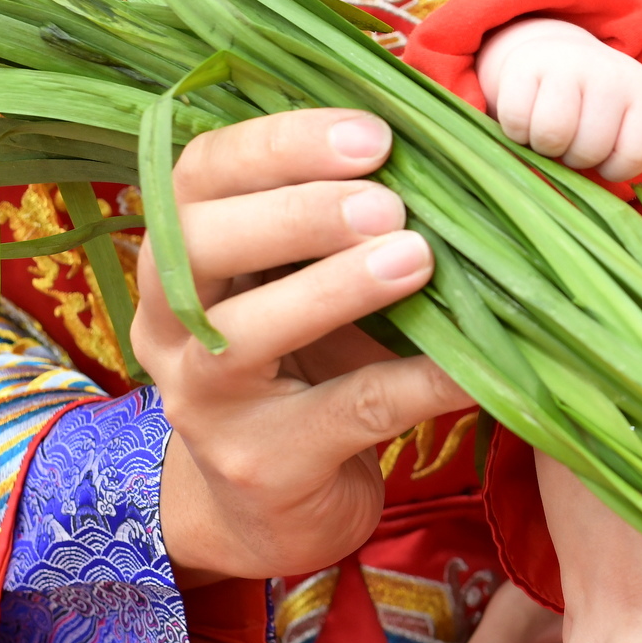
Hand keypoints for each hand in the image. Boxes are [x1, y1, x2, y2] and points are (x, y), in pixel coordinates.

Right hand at [144, 109, 468, 583]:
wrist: (272, 508)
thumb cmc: (306, 365)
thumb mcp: (307, 282)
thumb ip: (344, 219)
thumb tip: (449, 143)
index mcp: (180, 255)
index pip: (201, 174)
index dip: (279, 144)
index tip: (373, 134)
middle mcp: (170, 324)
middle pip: (194, 245)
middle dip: (294, 212)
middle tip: (387, 200)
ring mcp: (205, 403)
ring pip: (240, 334)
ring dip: (332, 287)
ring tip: (415, 257)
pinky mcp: (263, 466)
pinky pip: (343, 413)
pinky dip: (414, 381)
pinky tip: (471, 363)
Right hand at [477, 18, 641, 182]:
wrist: (555, 56)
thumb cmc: (591, 110)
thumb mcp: (620, 130)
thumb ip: (618, 162)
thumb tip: (592, 207)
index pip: (635, 154)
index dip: (613, 170)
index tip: (604, 159)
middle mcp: (611, 74)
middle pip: (589, 149)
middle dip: (574, 157)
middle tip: (571, 141)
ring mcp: (569, 63)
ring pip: (552, 134)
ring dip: (543, 147)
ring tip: (549, 132)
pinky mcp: (527, 63)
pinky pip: (516, 120)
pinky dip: (516, 132)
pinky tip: (527, 117)